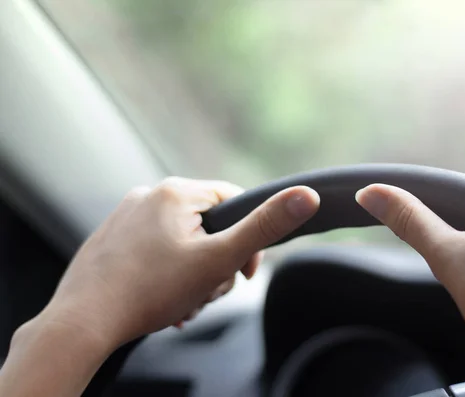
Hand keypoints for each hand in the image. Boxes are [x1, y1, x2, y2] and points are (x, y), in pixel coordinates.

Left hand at [43, 177, 319, 348]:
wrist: (83, 321)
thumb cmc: (150, 290)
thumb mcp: (218, 260)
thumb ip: (264, 228)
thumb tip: (306, 196)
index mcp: (175, 192)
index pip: (233, 201)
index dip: (247, 239)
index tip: (243, 272)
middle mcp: (148, 196)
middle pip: (207, 226)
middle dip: (215, 263)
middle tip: (206, 291)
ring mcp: (126, 217)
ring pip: (182, 241)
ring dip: (192, 274)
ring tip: (181, 301)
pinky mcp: (112, 238)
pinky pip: (155, 250)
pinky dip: (167, 274)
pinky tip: (163, 300)